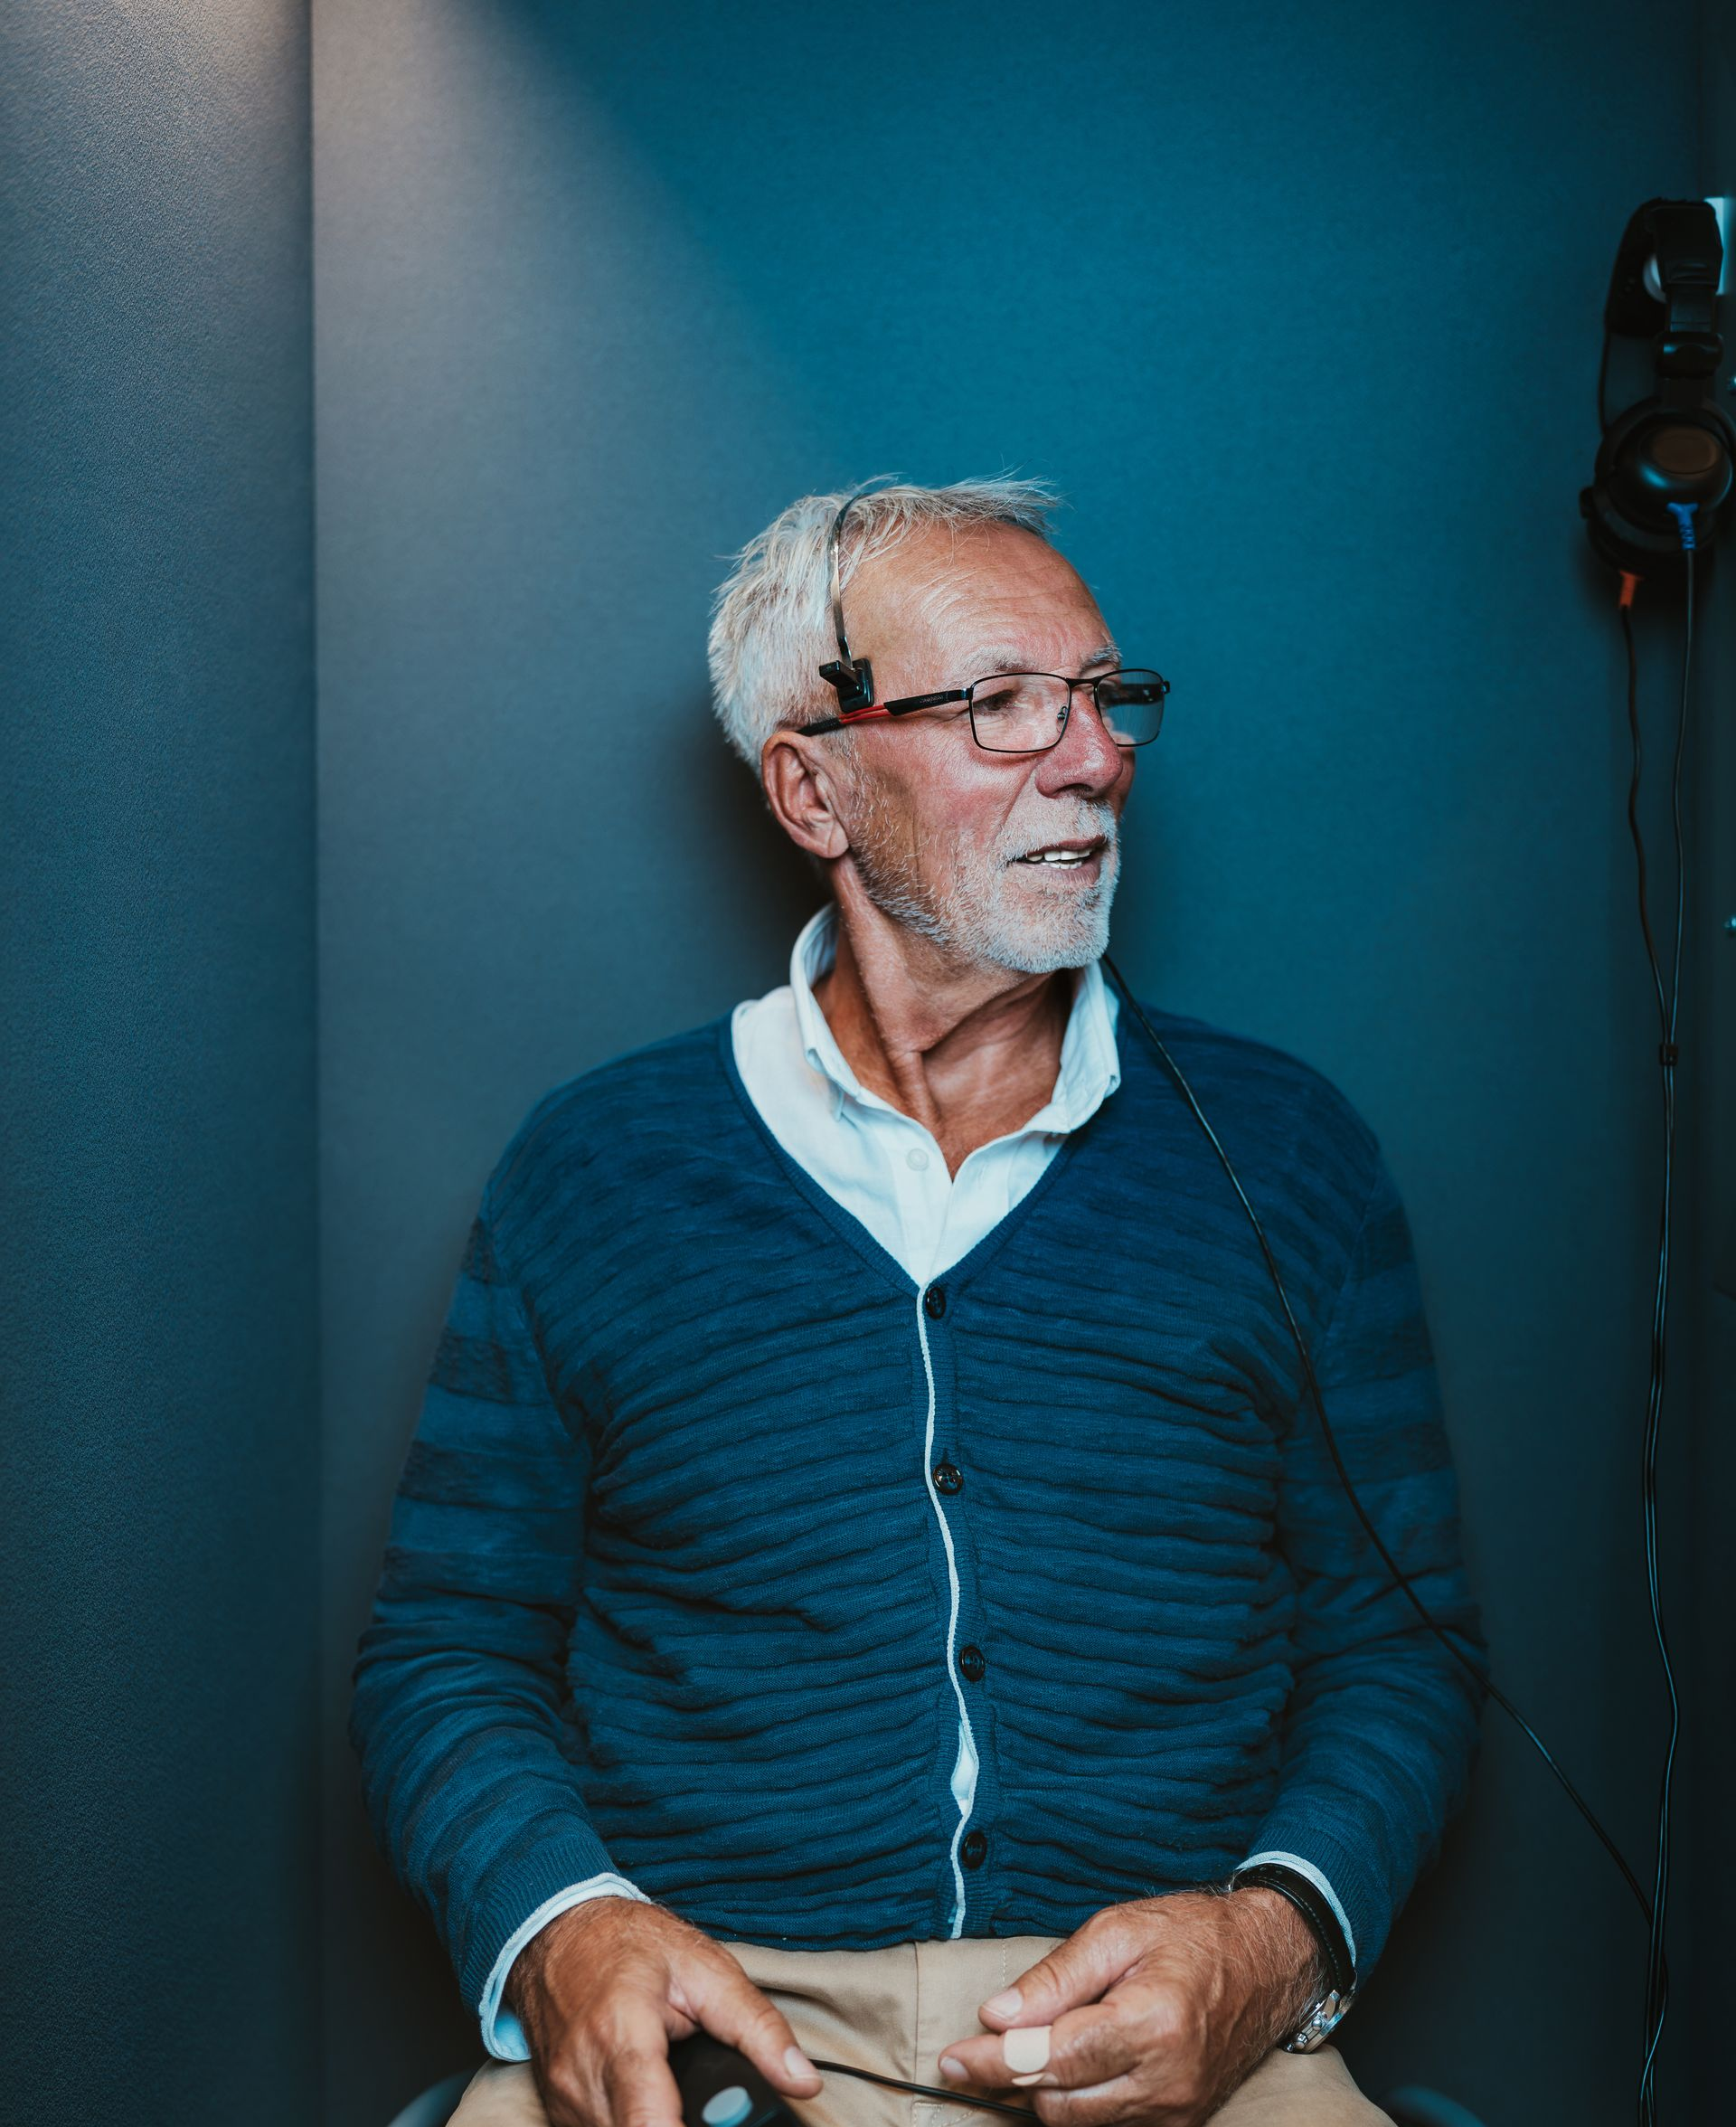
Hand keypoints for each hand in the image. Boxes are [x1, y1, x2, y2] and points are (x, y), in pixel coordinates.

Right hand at [505, 1897, 822, 2126]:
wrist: (559, 1927)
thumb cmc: (630, 1942)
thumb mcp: (707, 1968)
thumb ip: (757, 2027)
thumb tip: (802, 2079)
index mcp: (622, 2035)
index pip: (648, 2125)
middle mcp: (584, 2075)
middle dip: (681, 2125)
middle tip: (709, 2105)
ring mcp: (565, 2096)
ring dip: (655, 2125)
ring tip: (678, 2096)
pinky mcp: (557, 2107)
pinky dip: (630, 2124)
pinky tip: (651, 2101)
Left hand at [935, 1888, 1323, 2126]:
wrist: (1266, 1964)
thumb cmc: (1191, 1935)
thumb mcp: (1116, 1931)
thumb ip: (1055, 1978)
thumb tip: (996, 2015)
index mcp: (1150, 2023)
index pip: (1050, 2060)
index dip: (993, 2062)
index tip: (952, 2059)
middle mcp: (1165, 2079)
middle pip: (1058, 2102)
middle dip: (1016, 2073)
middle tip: (993, 2038)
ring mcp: (1176, 2109)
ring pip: (1078, 2122)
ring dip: (1046, 2089)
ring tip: (1038, 2043)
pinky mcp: (1180, 2122)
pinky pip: (1109, 2125)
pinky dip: (1079, 2100)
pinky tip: (1072, 2064)